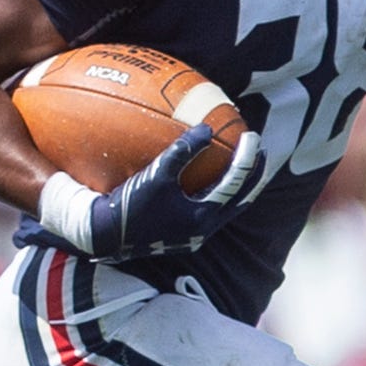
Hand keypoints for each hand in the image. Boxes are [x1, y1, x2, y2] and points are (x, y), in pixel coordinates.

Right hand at [38, 120, 262, 259]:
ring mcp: (193, 236)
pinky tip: (205, 183)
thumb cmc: (128, 206)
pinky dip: (214, 195)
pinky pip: (207, 211)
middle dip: (254, 177)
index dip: (246, 158)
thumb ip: (182, 151)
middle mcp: (203, 230)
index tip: (252, 136)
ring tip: (242, 169)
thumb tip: (206, 128)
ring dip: (237, 188)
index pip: (235, 183)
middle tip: (262, 153)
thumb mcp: (155, 175)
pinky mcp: (181, 236)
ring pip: (226, 209)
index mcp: (202, 217)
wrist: (103, 236)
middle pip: (241, 200)